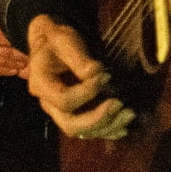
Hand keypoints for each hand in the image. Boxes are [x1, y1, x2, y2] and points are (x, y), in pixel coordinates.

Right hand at [26, 14, 134, 139]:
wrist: (50, 44)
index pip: (63, 99)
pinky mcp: (72, 113)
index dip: (86, 92)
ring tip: (128, 114)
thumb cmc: (56, 40)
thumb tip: (96, 72)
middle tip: (119, 104)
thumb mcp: (64, 40)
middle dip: (97, 119)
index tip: (106, 76)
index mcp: (41, 84)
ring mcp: (60, 112)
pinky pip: (88, 130)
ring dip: (106, 126)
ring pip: (81, 131)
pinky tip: (123, 128)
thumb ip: (78, 57)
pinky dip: (106, 131)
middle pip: (70, 124)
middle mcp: (48, 104)